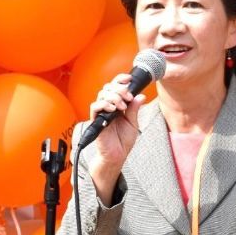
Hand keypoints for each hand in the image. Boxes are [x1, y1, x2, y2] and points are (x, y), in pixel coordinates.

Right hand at [82, 74, 145, 199]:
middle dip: (119, 89)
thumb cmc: (123, 141)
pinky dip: (104, 104)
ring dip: (114, 96)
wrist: (117, 155)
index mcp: (117, 105)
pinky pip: (95, 107)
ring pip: (101, 95)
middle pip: (108, 88)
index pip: (115, 87)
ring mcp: (101, 113)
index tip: (129, 78)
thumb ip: (134, 109)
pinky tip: (113, 109)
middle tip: (128, 97)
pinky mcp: (96, 121)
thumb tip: (140, 96)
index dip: (120, 80)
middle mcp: (108, 107)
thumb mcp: (133, 123)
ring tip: (122, 106)